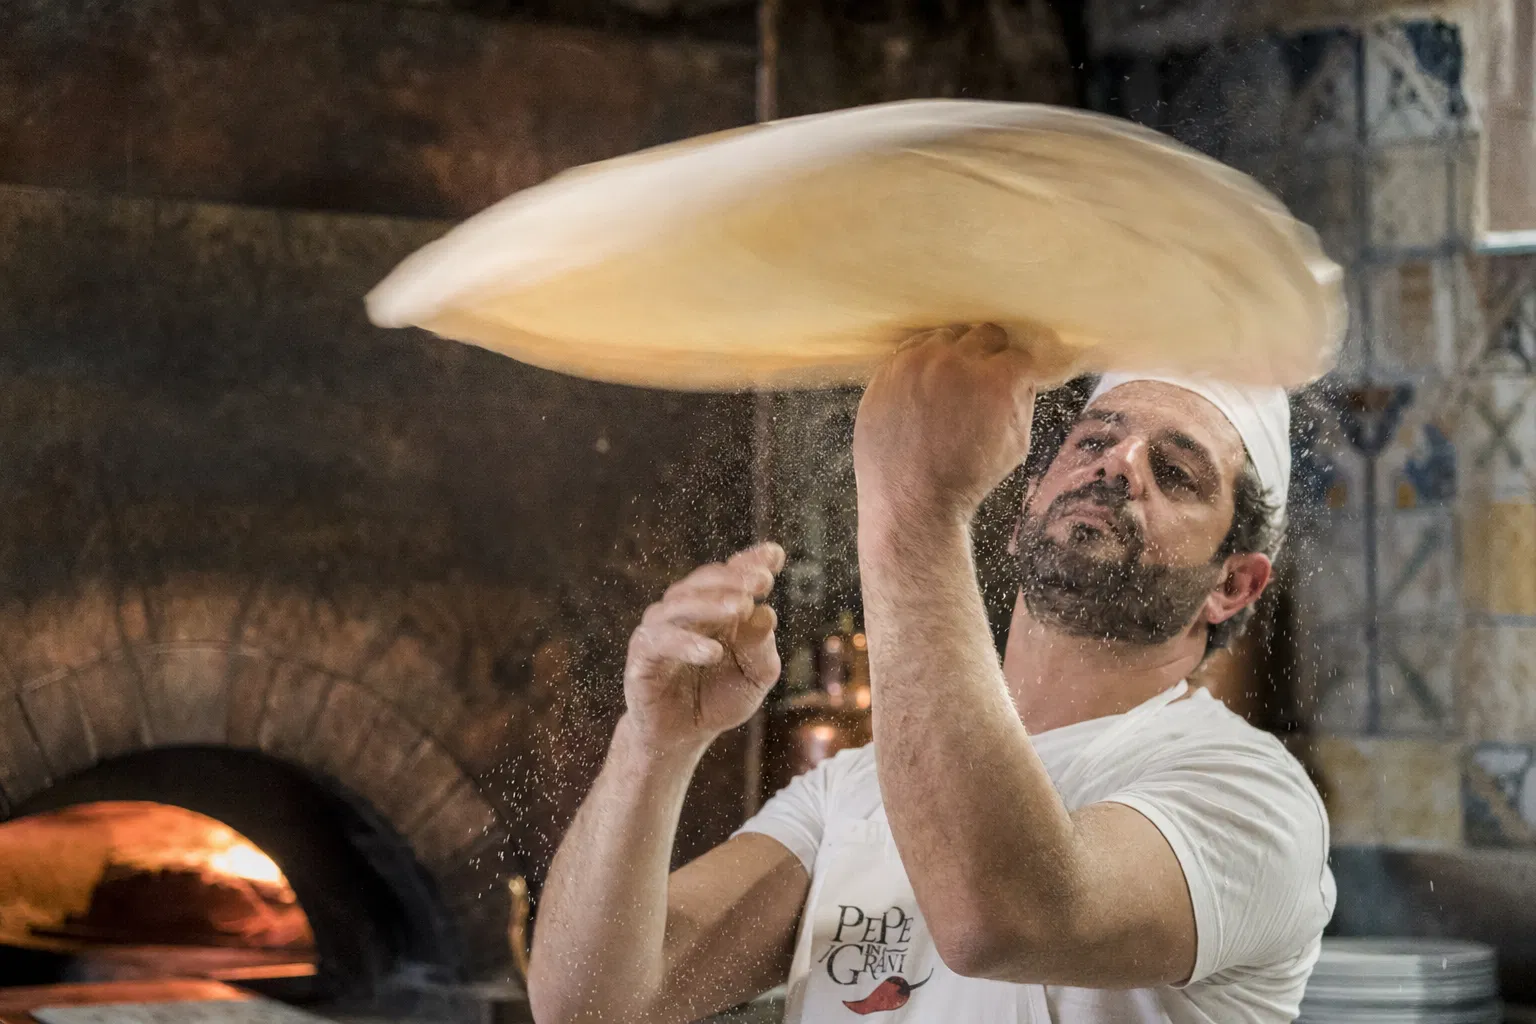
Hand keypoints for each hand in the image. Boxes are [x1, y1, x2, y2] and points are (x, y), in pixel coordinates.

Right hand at [622, 543, 784, 755]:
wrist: (681, 737)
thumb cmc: (718, 700)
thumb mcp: (754, 678)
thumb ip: (761, 648)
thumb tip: (766, 613)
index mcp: (717, 609)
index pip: (733, 575)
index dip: (751, 561)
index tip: (775, 554)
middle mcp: (686, 611)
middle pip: (706, 581)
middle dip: (735, 578)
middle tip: (762, 581)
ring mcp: (661, 629)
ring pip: (681, 603)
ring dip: (713, 603)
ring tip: (742, 607)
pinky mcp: (642, 654)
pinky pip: (661, 641)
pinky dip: (688, 643)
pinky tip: (713, 651)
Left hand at [853, 324, 1037, 527]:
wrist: (911, 500)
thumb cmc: (965, 478)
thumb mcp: (1016, 444)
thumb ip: (1022, 401)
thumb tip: (1025, 376)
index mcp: (996, 380)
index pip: (1019, 354)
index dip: (1021, 368)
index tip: (1018, 374)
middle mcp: (957, 362)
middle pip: (985, 334)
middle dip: (992, 355)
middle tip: (988, 377)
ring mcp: (918, 363)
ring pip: (947, 336)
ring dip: (956, 353)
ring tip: (954, 382)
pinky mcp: (889, 370)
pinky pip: (912, 348)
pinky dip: (924, 360)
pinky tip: (928, 382)